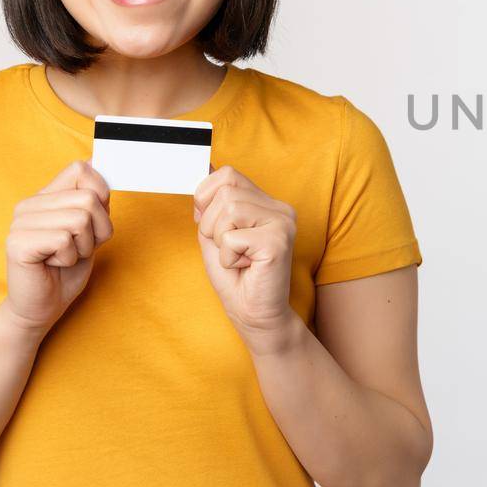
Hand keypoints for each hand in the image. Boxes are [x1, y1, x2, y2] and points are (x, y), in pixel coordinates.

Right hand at [3, 159, 112, 333]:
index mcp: (45, 196)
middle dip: (96, 230)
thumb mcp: (91, 229)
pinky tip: (52, 264)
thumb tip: (99, 161)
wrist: (43, 306)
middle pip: (88, 198)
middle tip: (77, 248)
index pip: (81, 169)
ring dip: (83, 246)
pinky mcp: (17, 243)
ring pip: (80, 219)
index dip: (100, 195)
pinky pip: (64, 240)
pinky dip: (69, 258)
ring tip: (64, 257)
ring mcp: (19, 222)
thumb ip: (95, 199)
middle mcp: (28, 204)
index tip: (92, 222)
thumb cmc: (67, 269)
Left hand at [193, 165, 297, 341]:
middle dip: (212, 225)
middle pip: (225, 192)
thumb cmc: (236, 278)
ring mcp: (283, 223)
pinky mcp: (278, 241)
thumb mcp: (215, 235)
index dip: (207, 197)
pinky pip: (232, 237)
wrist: (255, 315)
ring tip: (237, 257)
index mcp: (267, 203)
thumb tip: (203, 170)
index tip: (213, 227)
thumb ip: (211, 206)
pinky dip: (228, 257)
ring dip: (220, 241)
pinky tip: (246, 267)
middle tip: (229, 249)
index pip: (228, 174)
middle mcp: (280, 208)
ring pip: (228, 210)